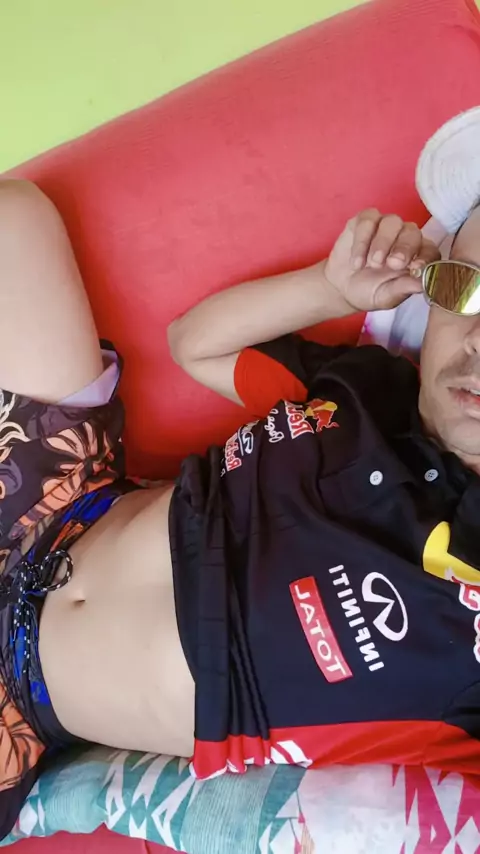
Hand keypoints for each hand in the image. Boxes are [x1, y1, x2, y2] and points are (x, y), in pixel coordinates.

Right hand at [323, 209, 440, 311]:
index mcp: (417, 256)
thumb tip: (423, 285)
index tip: (415, 268)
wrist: (343, 289)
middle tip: (392, 264)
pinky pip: (368, 219)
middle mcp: (404, 237)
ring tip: (372, 264)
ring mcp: (385, 226)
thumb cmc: (370, 292)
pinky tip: (357, 261)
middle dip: (404, 247)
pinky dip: (362, 240)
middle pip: (412, 231)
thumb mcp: (387, 297)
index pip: (430, 250)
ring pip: (391, 221)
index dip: (425, 257)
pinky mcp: (365, 221)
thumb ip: (403, 289)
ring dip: (383, 242)